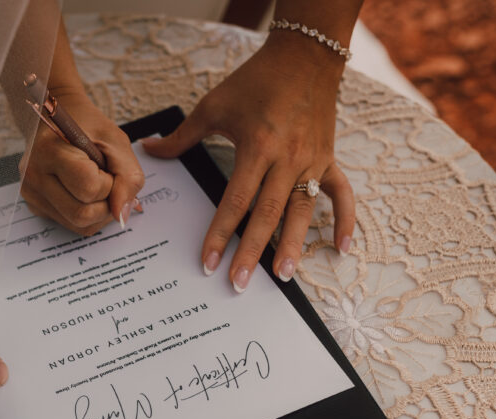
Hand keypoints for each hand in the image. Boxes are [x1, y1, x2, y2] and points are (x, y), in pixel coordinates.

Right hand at [20, 87, 144, 234]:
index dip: (110, 183)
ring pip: (78, 225)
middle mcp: (34, 176)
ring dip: (99, 212)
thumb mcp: (116, 142)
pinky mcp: (35, 205)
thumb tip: (122, 216)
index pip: (90, 189)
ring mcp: (31, 193)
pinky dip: (87, 214)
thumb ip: (128, 178)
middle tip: (106, 179)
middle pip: (82, 215)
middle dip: (106, 203)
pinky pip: (70, 224)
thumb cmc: (87, 126)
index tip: (108, 167)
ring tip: (97, 185)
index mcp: (50, 151)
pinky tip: (83, 191)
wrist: (54, 117)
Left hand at [143, 32, 355, 291]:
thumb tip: (150, 150)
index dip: (220, 234)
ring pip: (303, 210)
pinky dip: (345, 220)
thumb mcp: (214, 105)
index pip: (235, 201)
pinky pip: (342, 194)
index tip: (208, 262)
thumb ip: (182, 136)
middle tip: (239, 284)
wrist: (304, 56)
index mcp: (257, 147)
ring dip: (294, 245)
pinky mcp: (329, 159)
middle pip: (268, 214)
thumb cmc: (256, 81)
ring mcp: (312, 160)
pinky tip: (342, 249)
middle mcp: (287, 157)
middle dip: (252, 252)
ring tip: (282, 275)